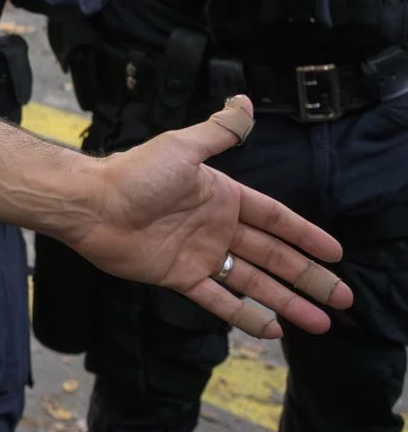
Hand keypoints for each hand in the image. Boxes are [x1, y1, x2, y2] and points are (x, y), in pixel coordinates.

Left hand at [68, 96, 351, 337]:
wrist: (89, 203)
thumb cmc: (134, 173)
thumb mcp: (182, 147)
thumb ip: (218, 132)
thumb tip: (244, 100)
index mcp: (221, 196)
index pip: (275, 219)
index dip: (306, 236)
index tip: (336, 253)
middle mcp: (215, 227)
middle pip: (273, 256)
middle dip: (308, 276)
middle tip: (341, 297)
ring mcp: (198, 254)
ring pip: (253, 282)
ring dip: (286, 301)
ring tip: (319, 323)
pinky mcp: (178, 276)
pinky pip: (218, 299)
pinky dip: (245, 315)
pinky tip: (272, 330)